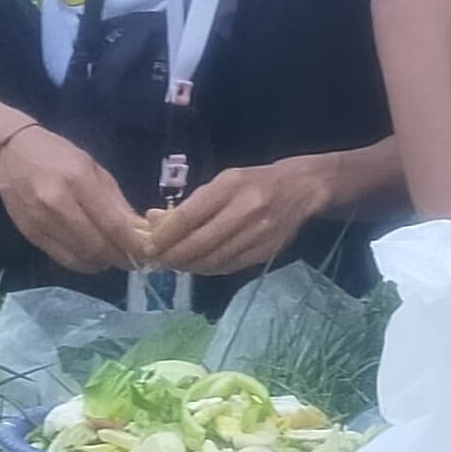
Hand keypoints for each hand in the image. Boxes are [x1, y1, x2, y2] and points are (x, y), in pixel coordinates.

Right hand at [0, 124, 154, 271]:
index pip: (113, 225)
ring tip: (115, 255)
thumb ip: (117, 203)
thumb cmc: (58, 154)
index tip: (151, 252)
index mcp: (78, 181)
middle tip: (136, 258)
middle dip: (122, 258)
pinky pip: (64, 259)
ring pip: (82, 258)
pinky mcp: (30, 235)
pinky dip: (84, 263)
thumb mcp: (94, 169)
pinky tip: (93, 255)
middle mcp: (57, 205)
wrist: (9, 152)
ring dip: (104, 263)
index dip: (135, 244)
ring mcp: (41, 223)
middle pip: (98, 247)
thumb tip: (141, 232)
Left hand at [143, 152, 344, 276]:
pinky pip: (230, 267)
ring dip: (189, 267)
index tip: (149, 246)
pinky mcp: (266, 252)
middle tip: (158, 262)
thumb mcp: (221, 182)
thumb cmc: (253, 182)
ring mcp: (259, 234)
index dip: (166, 236)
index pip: (189, 217)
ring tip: (175, 265)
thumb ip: (190, 203)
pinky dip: (209, 269)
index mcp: (231, 187)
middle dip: (174, 257)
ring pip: (214, 260)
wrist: (301, 189)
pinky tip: (198, 266)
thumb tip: (152, 221)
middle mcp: (246, 211)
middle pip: (200, 244)